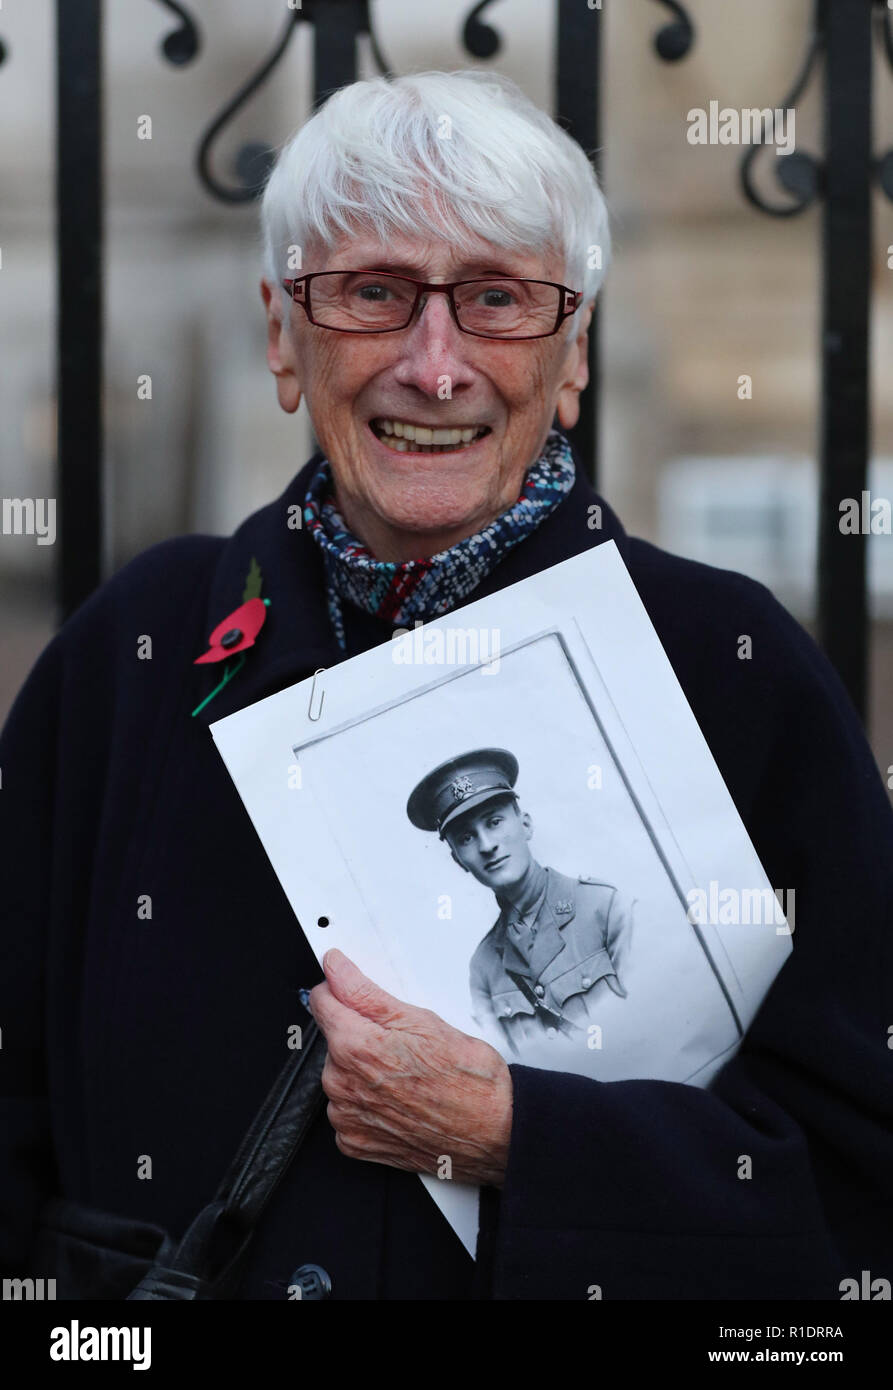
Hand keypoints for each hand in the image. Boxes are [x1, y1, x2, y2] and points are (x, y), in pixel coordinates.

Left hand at [308, 948, 512, 1186]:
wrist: (493, 1131)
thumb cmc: (466, 1079)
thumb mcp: (420, 1019)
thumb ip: (365, 992)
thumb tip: (335, 968)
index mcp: (356, 1047)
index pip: (322, 1001)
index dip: (341, 990)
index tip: (354, 991)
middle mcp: (342, 1085)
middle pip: (333, 1040)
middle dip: (360, 1034)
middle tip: (402, 1044)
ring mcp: (347, 1117)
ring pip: (340, 1075)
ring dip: (362, 1071)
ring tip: (405, 1076)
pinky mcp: (355, 1142)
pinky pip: (347, 1110)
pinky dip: (365, 1104)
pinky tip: (397, 1100)